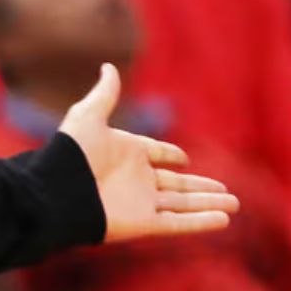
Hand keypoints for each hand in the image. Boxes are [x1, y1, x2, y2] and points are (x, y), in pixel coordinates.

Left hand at [59, 64, 239, 241]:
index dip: (169, 157)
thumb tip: (108, 66)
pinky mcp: (142, 224)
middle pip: (176, 186)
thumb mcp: (89, 116)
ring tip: (235, 204)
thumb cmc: (71, 154)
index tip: (184, 159)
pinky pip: (177, 223)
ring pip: (183, 204)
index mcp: (125, 155)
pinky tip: (223, 219)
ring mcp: (139, 203)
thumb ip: (105, 94)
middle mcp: (134, 180)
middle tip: (227, 191)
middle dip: (201, 187)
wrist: (55, 192)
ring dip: (208, 204)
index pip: (155, 155)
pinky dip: (200, 222)